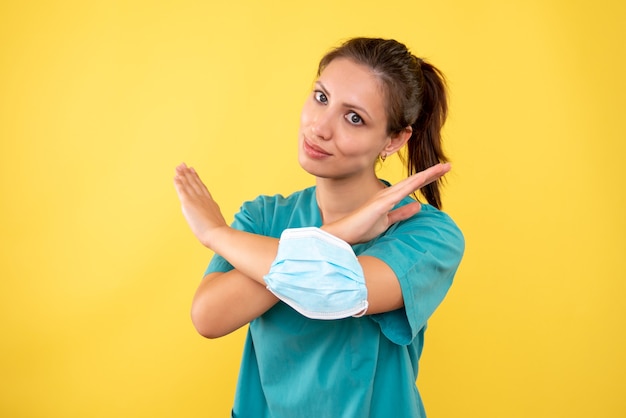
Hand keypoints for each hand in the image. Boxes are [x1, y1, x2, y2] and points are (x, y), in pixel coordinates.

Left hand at [173, 163, 227, 247]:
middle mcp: (204, 199)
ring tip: (179, 167)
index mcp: (211, 203)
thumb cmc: (218, 234)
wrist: (217, 234)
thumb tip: (216, 225)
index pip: (202, 188)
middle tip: (184, 165)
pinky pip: (182, 190)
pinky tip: (176, 177)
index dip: (197, 179)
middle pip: (195, 183)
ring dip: (183, 175)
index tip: (193, 171)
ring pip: (188, 184)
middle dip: (189, 174)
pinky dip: (179, 183)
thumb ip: (214, 220)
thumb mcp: (217, 223)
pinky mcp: (189, 203)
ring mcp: (196, 200)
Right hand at [322, 163, 450, 243]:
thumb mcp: (387, 221)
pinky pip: (398, 195)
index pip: (412, 186)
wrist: (343, 233)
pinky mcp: (379, 205)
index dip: (427, 179)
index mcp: (389, 198)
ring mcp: (383, 198)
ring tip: (441, 169)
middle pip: (414, 181)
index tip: (441, 172)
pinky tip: (420, 181)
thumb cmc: (362, 228)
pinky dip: (410, 187)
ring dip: (425, 176)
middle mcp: (388, 194)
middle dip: (431, 173)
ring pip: (409, 184)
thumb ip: (402, 213)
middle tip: (448, 166)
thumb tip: (418, 205)